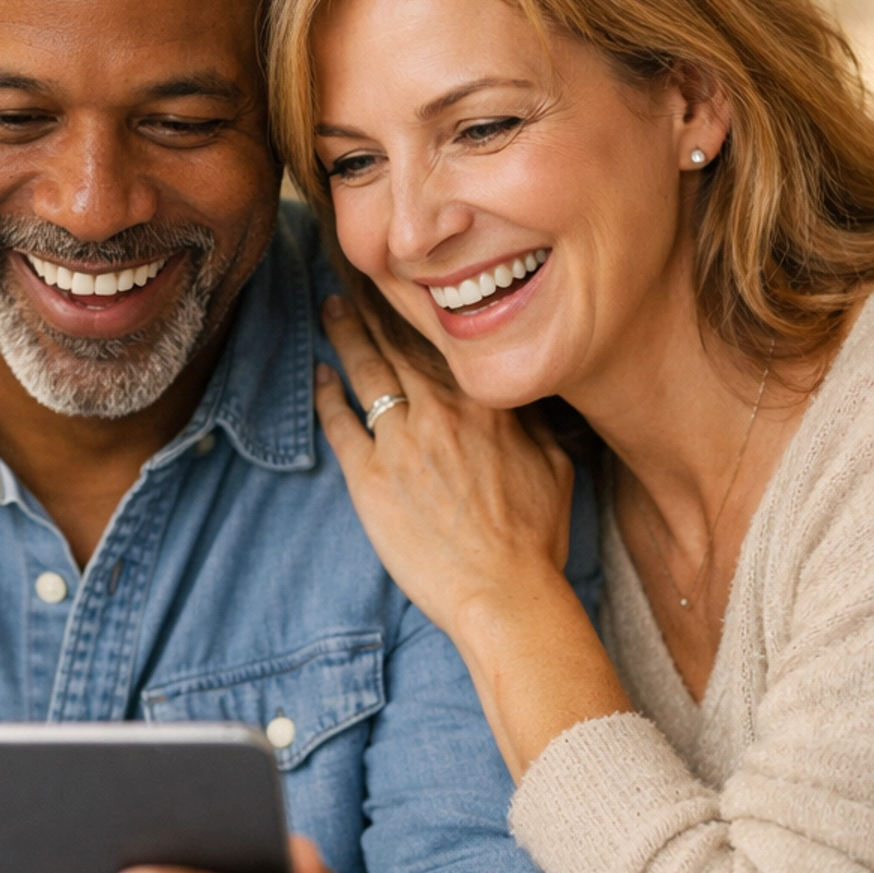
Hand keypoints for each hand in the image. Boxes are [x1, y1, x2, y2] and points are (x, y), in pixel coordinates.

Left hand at [314, 296, 572, 636]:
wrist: (504, 594)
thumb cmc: (536, 539)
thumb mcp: (555, 466)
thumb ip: (530, 424)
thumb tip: (519, 399)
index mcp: (487, 404)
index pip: (447, 341)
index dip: (424, 308)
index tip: (412, 284)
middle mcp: (441, 411)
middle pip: (400, 344)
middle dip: (376, 307)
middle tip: (356, 278)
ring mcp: (400, 442)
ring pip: (366, 372)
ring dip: (346, 336)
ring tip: (331, 310)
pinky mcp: (370, 478)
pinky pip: (339, 424)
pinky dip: (325, 395)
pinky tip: (318, 375)